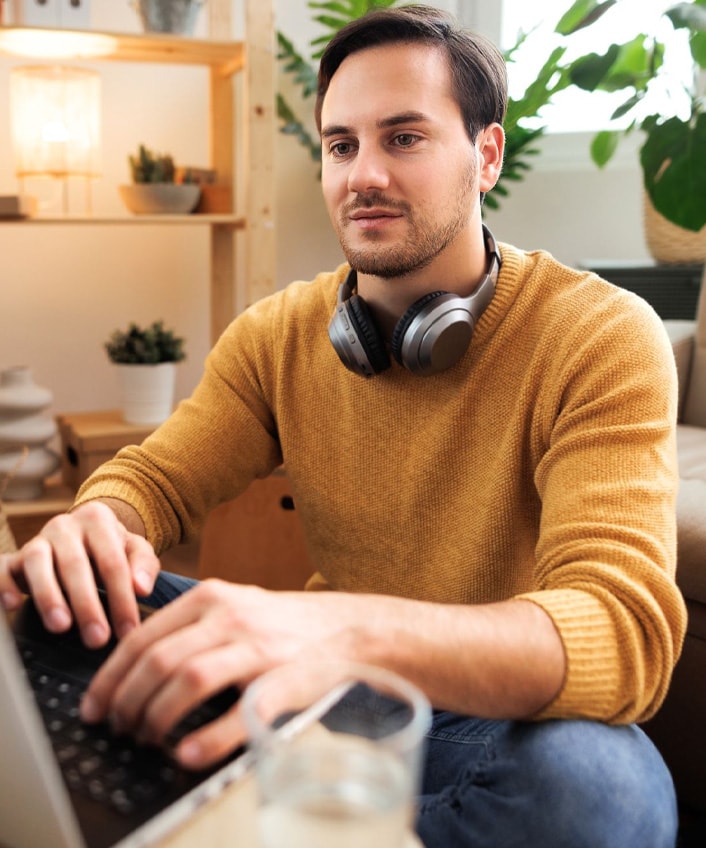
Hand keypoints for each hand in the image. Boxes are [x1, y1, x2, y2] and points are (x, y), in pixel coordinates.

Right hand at [0, 500, 159, 646]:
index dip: (122, 598)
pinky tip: (15, 605)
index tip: (128, 629)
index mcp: (98, 519)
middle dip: (87, 605)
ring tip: (61, 626)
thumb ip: (144, 566)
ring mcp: (37, 540)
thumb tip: (141, 588)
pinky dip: (6, 586)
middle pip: (75, 564)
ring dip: (48, 596)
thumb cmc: (112, 548)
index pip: (112, 562)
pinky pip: (4, 569)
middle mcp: (65, 526)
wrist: (82, 534)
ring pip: (38, 563)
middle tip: (97, 638)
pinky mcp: (14, 558)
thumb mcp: (135, 550)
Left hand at [80, 579, 370, 768]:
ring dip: (157, 717)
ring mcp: (258, 646)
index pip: (142, 637)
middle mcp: (230, 616)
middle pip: (158, 660)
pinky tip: (186, 753)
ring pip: (188, 679)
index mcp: (211, 596)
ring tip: (146, 739)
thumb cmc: (283, 624)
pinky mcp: (283, 678)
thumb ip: (190, 624)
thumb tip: (136, 659)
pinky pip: (239, 712)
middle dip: (127, 701)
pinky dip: (207, 738)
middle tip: (118, 728)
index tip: (95, 705)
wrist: (348, 628)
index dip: (110, 676)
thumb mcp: (234, 604)